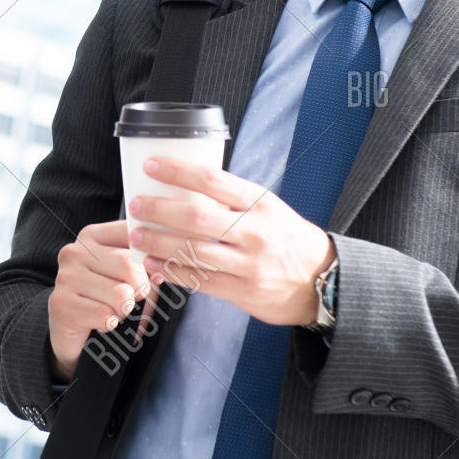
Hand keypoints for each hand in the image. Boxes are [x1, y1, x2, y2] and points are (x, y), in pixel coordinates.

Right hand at [47, 220, 149, 381]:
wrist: (74, 336)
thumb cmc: (108, 300)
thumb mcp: (127, 275)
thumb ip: (143, 260)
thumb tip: (163, 263)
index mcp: (92, 236)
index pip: (133, 234)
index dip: (150, 258)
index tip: (151, 274)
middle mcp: (74, 251)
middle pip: (129, 265)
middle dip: (139, 289)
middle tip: (129, 299)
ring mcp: (65, 277)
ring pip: (120, 294)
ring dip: (123, 310)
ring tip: (111, 310)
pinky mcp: (60, 304)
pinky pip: (105, 315)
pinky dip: (110, 323)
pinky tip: (98, 321)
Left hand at [126, 157, 334, 325]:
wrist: (322, 280)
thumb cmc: (285, 237)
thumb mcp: (268, 208)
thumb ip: (233, 199)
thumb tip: (185, 186)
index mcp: (260, 203)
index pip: (213, 181)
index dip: (178, 172)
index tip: (151, 166)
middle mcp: (255, 231)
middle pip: (197, 218)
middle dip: (159, 210)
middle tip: (136, 205)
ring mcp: (249, 264)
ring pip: (193, 251)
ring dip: (159, 242)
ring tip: (136, 235)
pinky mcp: (244, 292)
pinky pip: (200, 280)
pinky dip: (172, 271)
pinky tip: (153, 263)